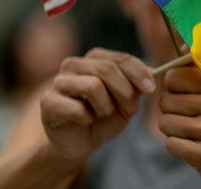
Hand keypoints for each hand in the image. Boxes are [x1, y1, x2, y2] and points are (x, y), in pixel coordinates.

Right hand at [40, 48, 154, 161]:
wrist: (80, 142)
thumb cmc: (104, 118)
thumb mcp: (127, 103)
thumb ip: (136, 87)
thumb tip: (153, 71)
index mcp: (95, 59)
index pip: (121, 58)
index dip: (139, 72)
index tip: (151, 88)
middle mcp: (74, 64)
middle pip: (107, 69)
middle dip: (124, 91)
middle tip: (128, 108)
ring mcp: (58, 82)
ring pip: (93, 86)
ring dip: (105, 107)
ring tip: (101, 114)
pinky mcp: (47, 102)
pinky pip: (76, 108)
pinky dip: (87, 119)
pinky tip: (84, 121)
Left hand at [159, 66, 200, 187]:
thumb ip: (200, 71)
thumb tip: (182, 45)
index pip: (174, 76)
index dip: (173, 88)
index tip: (186, 96)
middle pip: (165, 101)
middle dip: (171, 112)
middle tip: (191, 120)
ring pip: (165, 123)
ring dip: (173, 131)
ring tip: (193, 134)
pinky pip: (171, 144)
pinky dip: (177, 147)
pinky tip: (194, 148)